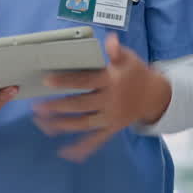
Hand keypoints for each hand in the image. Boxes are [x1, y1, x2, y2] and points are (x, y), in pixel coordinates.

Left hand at [32, 34, 170, 161]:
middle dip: (57, 107)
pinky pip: (95, 140)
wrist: (155, 96)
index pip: (84, 81)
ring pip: (83, 124)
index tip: (47, 81)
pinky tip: (64, 152)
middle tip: (37, 107)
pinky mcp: (111, 129)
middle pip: (80, 105)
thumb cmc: (136, 73)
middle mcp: (110, 101)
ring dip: (61, 125)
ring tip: (41, 123)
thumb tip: (110, 40)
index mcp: (111, 81)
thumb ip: (117, 50)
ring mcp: (110, 117)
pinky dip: (81, 148)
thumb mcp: (129, 58)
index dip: (65, 81)